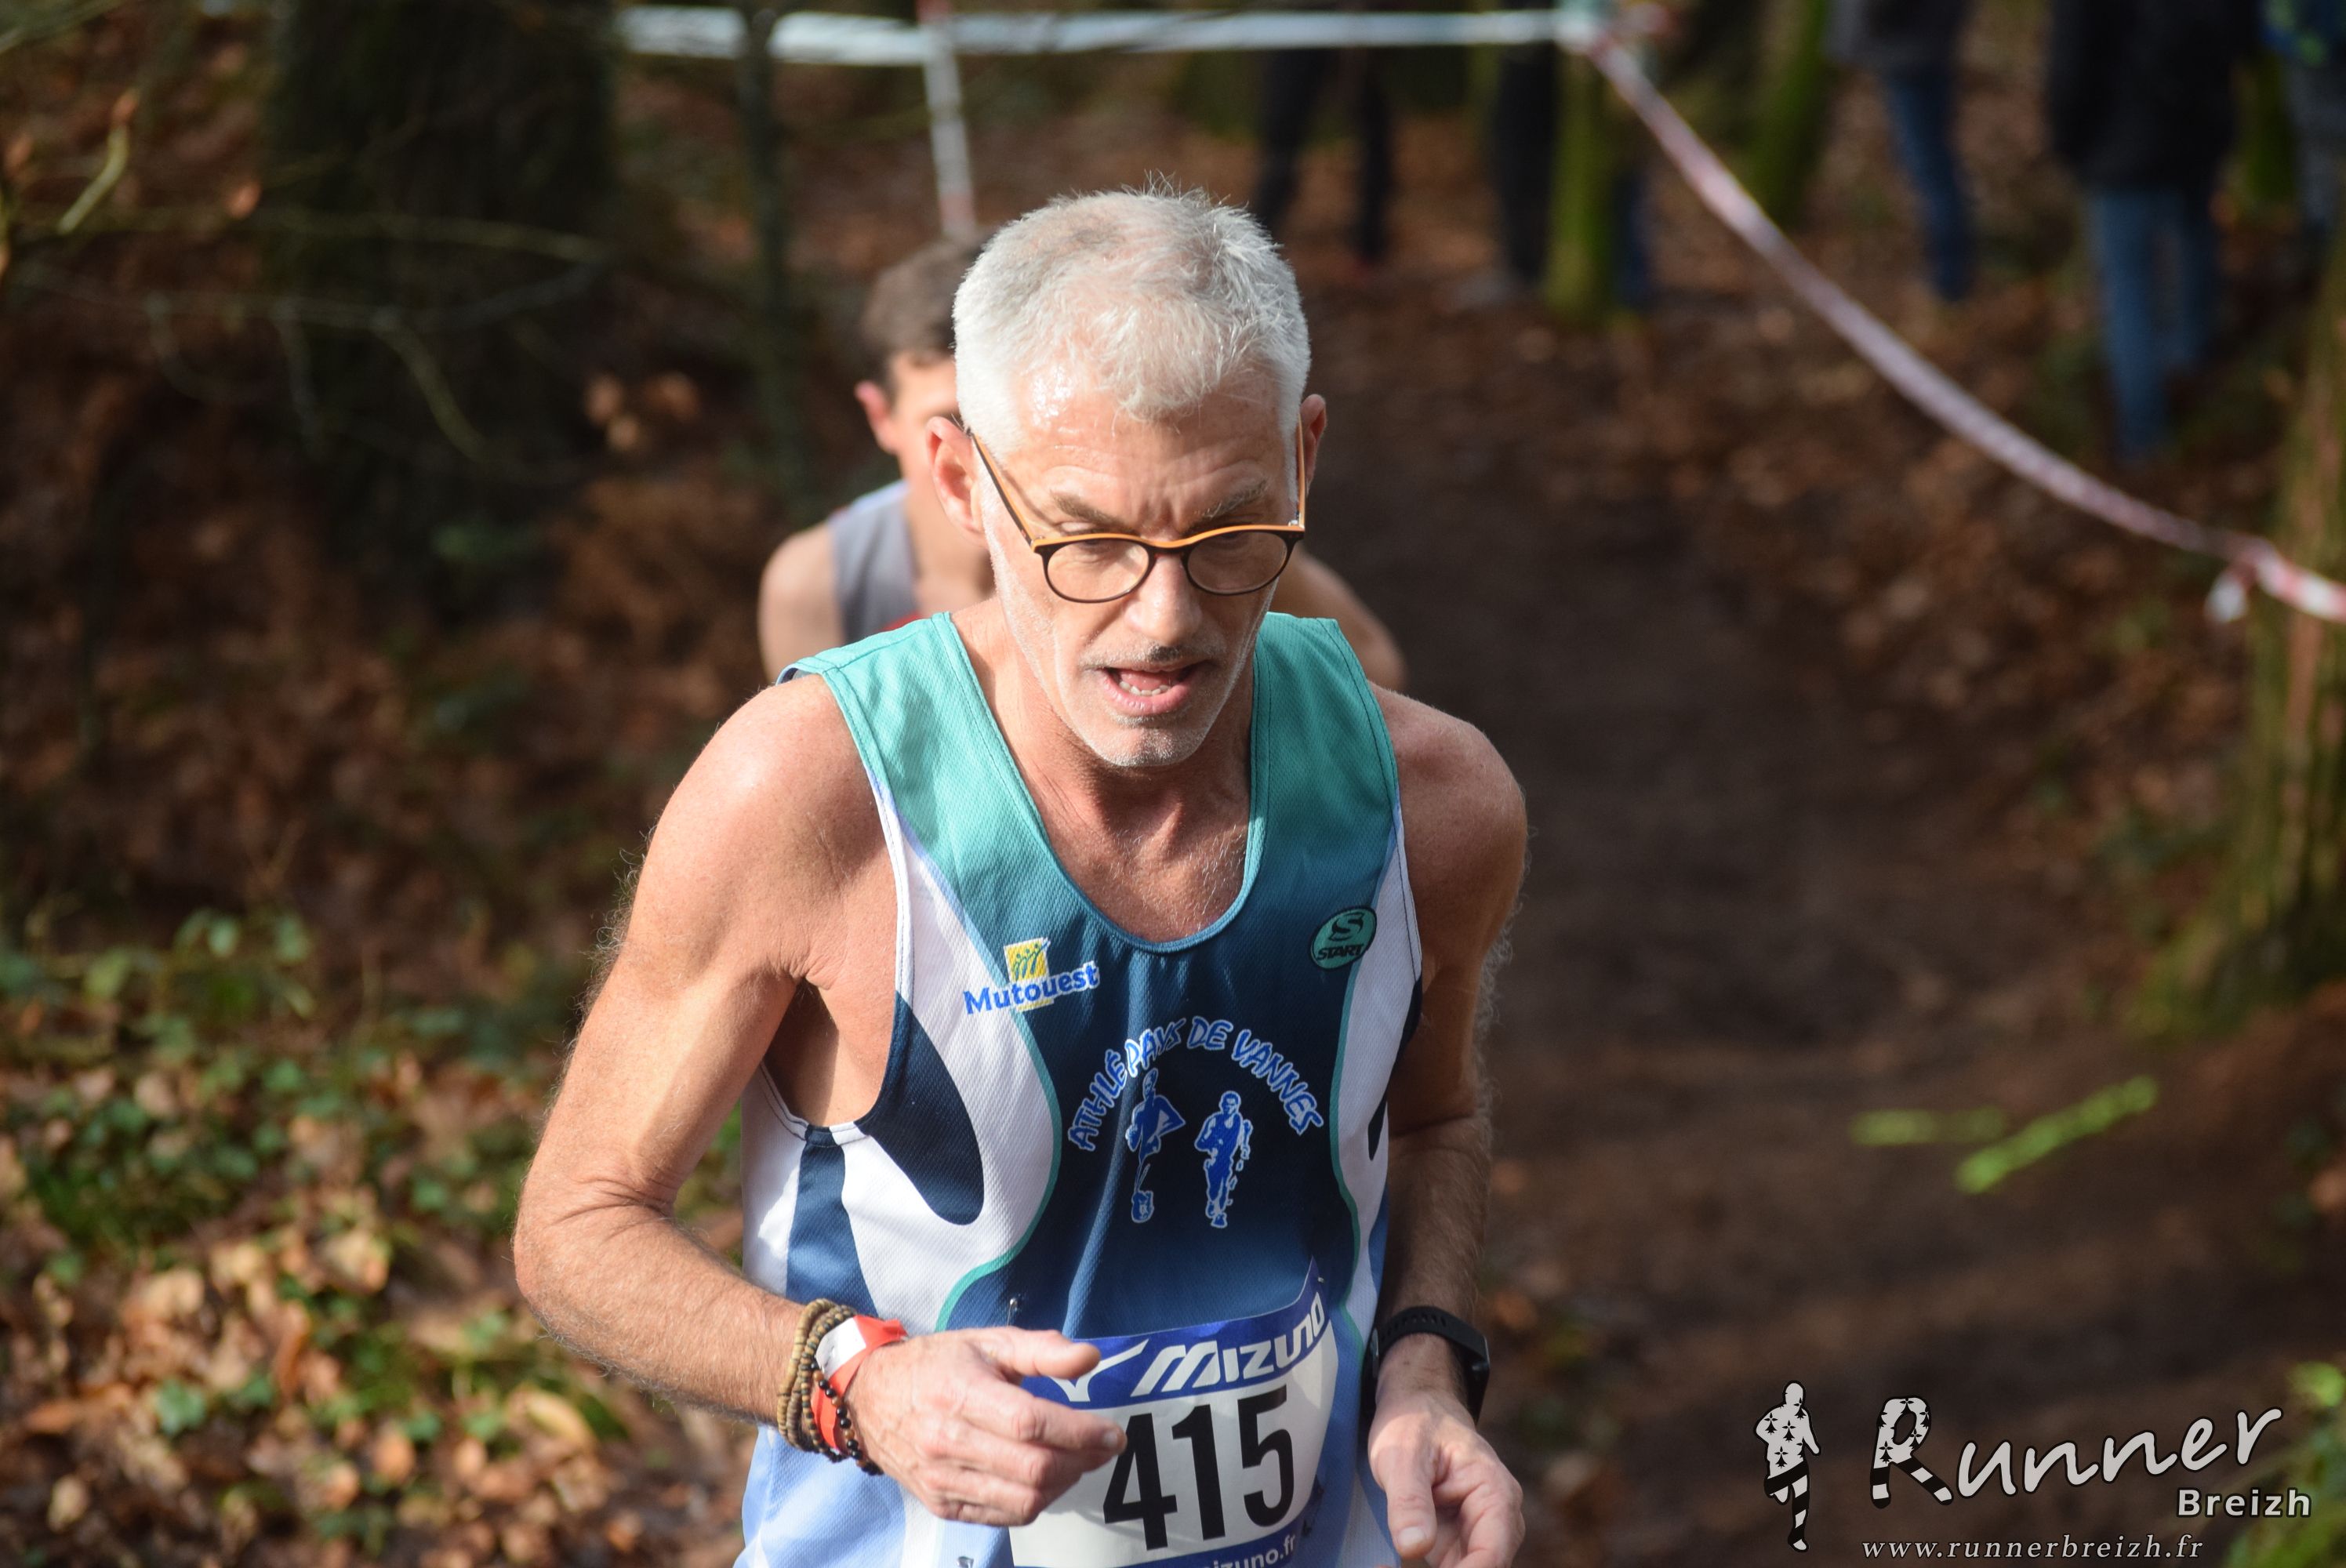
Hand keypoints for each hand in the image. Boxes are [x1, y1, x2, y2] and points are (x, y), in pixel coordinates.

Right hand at [841, 1327, 1125, 1525]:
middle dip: (1081, 1460)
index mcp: (960, 1394)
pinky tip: (1046, 1477)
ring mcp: (942, 1479)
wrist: (869, 1398)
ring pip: (1023, 1499)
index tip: (1112, 1432)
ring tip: (1078, 1460)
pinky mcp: (941, 1503)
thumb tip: (1090, 1357)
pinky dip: (1035, 1501)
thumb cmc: (935, 1364)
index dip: (1080, 1432)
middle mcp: (948, 1442)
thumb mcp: (987, 1342)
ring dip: (1064, 1483)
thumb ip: (1041, 1349)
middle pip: (1032, 1468)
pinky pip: (1003, 1515)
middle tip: (1104, 1445)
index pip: (1030, 1423)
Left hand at [1368, 1346, 1522, 1567]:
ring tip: (1382, 1567)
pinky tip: (1384, 1567)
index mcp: (1495, 1494)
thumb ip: (1409, 1500)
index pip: (1492, 1555)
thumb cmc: (1416, 1422)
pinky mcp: (1456, 1543)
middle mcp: (1496, 1520)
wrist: (1417, 1408)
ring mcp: (1477, 1534)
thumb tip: (1413, 1549)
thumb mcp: (1403, 1454)